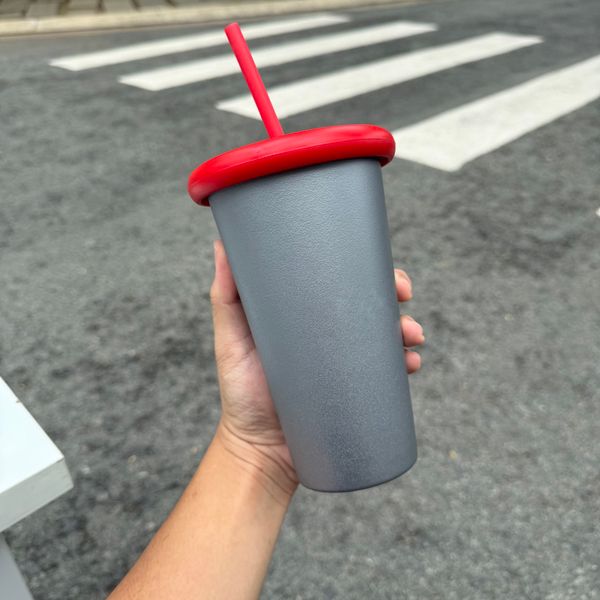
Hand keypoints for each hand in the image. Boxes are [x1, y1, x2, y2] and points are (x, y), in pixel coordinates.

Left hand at [210, 240, 423, 498]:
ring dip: (406, 329)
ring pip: (385, 336)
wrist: (260, 449)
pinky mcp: (356, 390)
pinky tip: (410, 363)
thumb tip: (222, 244)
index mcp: (305, 316)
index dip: (363, 269)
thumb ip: (226, 296)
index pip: (339, 283)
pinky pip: (388, 373)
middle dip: (393, 295)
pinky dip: (405, 363)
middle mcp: (329, 335)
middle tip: (401, 296)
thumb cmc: (240, 392)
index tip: (377, 262)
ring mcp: (344, 363)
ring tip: (411, 336)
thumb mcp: (230, 339)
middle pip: (369, 305)